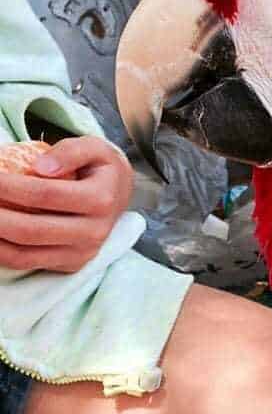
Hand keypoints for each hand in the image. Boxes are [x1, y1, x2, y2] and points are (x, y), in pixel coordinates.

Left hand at [0, 136, 132, 271]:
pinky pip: (25, 263)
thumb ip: (70, 150)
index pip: (45, 194)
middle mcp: (95, 232)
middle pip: (30, 229)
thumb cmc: (100, 169)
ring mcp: (83, 253)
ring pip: (23, 253)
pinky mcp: (71, 265)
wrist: (119, 196)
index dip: (8, 186)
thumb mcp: (94, 148)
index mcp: (101, 200)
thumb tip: (40, 168)